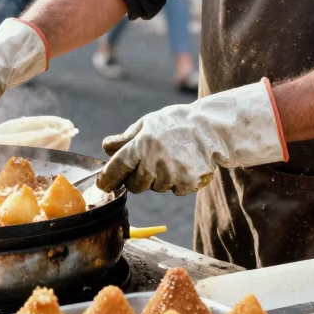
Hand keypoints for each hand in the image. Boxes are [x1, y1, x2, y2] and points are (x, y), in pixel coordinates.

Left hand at [98, 78, 287, 194]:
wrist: (210, 127)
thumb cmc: (175, 123)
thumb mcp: (148, 124)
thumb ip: (126, 138)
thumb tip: (106, 147)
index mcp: (141, 144)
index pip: (117, 168)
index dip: (107, 179)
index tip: (103, 184)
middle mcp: (155, 161)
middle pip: (135, 185)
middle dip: (137, 179)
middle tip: (150, 163)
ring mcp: (172, 173)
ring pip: (157, 188)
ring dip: (160, 179)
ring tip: (172, 159)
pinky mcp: (188, 182)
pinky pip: (176, 190)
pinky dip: (178, 182)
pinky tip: (184, 165)